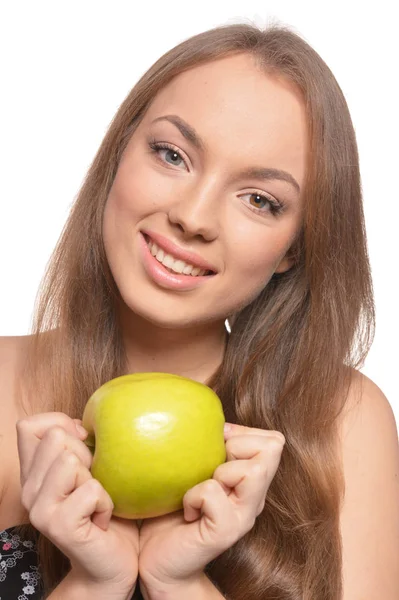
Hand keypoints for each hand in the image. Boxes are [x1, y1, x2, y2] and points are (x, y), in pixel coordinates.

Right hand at [16, 412, 138, 595]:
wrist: (109, 564)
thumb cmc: (105, 511)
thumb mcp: (91, 469)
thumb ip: (78, 444)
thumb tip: (82, 424)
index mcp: (33, 473)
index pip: (29, 426)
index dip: (60, 424)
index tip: (83, 443)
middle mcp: (29, 489)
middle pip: (56, 438)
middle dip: (87, 454)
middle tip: (93, 483)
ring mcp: (39, 508)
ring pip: (71, 460)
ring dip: (97, 479)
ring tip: (95, 500)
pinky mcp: (57, 525)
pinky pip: (92, 489)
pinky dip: (106, 502)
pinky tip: (101, 520)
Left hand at [137, 423, 285, 594]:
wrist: (158, 560)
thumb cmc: (170, 509)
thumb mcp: (192, 468)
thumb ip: (208, 446)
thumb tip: (212, 418)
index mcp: (251, 479)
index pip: (273, 440)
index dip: (244, 433)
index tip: (216, 447)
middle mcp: (255, 497)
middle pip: (272, 447)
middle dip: (236, 446)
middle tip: (210, 469)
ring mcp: (244, 515)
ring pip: (252, 468)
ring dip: (218, 471)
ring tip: (200, 489)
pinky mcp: (227, 531)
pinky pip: (213, 492)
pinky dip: (192, 496)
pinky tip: (186, 512)